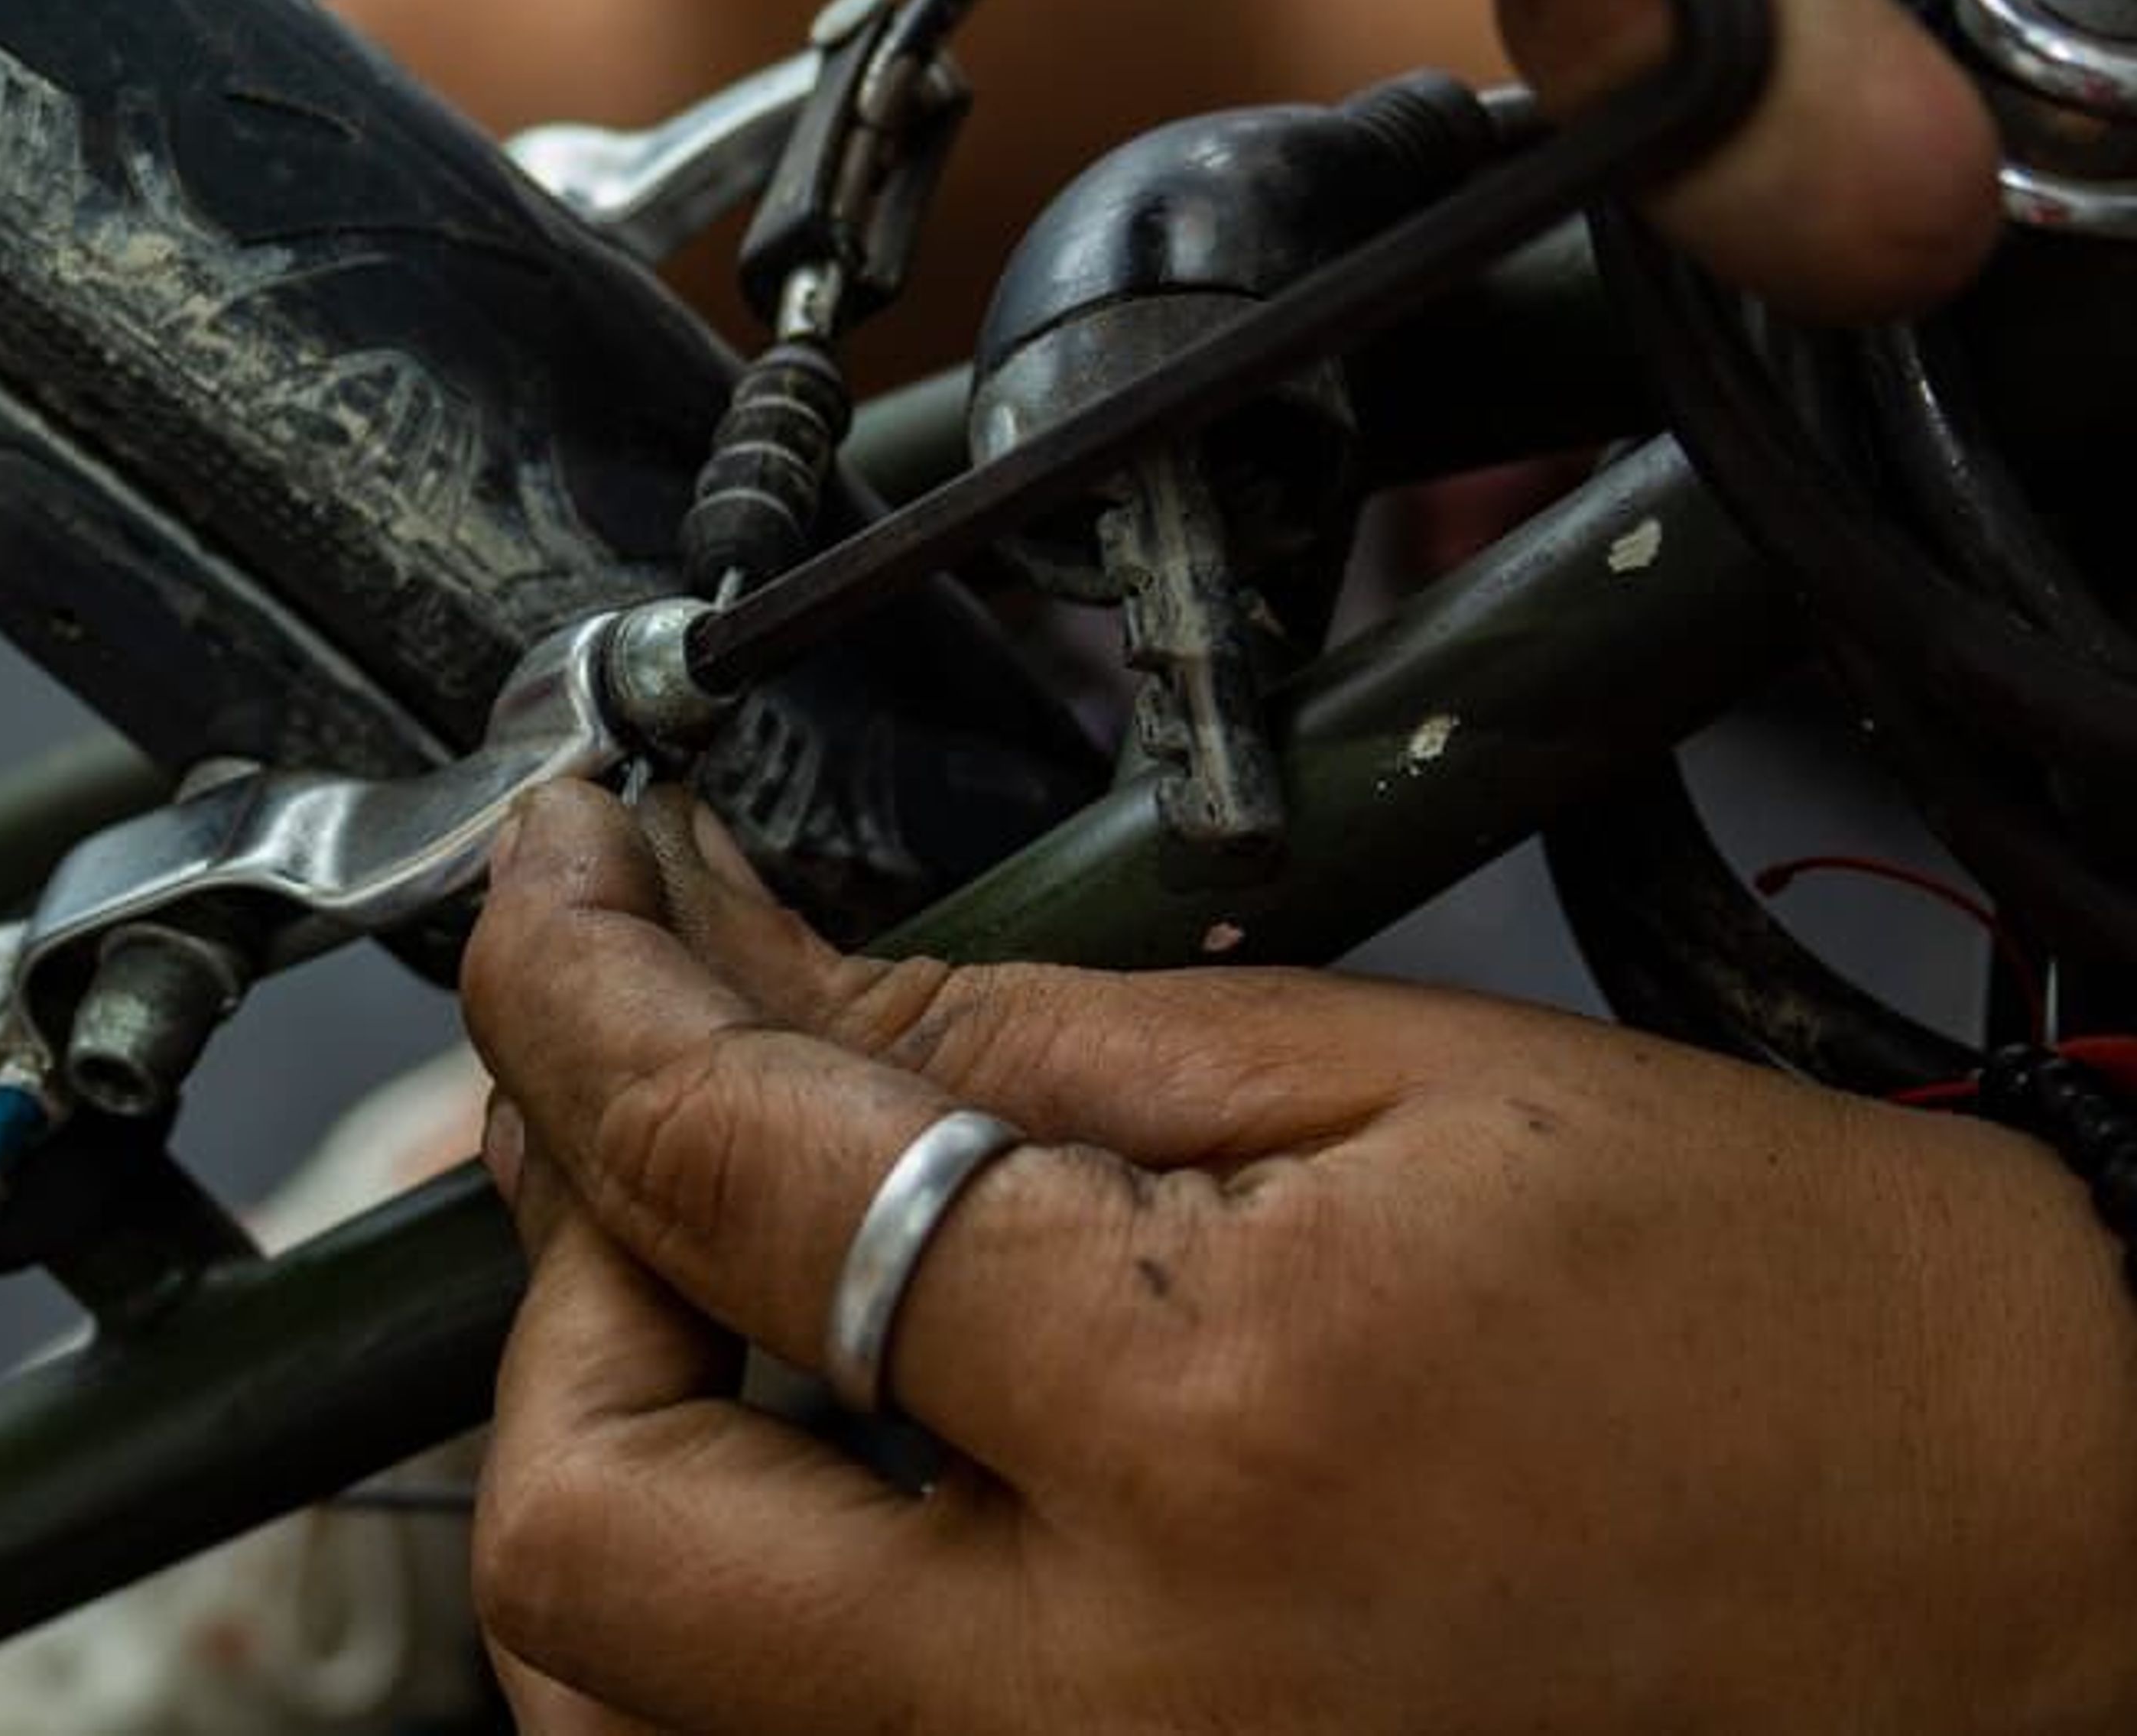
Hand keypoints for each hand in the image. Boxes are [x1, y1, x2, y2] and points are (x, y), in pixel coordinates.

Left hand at [460, 782, 2136, 1732]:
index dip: (581, 985)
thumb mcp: (1394, 1076)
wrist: (2028, 1584)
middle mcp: (1109, 1716)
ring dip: (612, 1434)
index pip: (726, 1175)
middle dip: (548, 1261)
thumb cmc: (1794, 1338)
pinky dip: (728, 1580)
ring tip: (697, 1236)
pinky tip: (807, 1420)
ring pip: (632, 1690)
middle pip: (589, 1523)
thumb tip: (744, 957)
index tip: (558, 885)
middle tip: (622, 1077)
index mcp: (1201, 1436)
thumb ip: (1016, 1027)